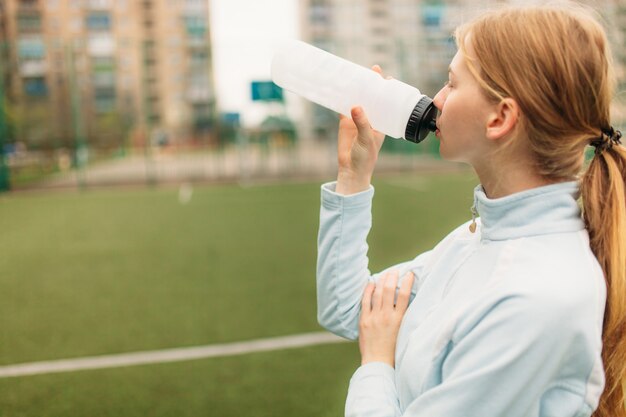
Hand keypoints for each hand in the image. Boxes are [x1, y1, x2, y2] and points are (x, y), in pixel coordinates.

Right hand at [335, 65, 386, 194]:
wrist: (351, 169)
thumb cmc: (366, 157)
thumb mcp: (367, 139)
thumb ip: (362, 123)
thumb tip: (355, 106)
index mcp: (383, 121)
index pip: (387, 101)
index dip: (387, 89)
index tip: (386, 77)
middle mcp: (371, 116)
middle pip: (372, 96)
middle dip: (372, 84)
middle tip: (372, 69)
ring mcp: (357, 118)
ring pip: (358, 99)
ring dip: (356, 88)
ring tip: (354, 74)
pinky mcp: (345, 121)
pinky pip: (343, 105)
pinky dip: (340, 97)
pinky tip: (338, 88)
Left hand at [359, 270, 413, 366]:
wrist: (378, 362)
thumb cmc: (393, 349)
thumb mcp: (403, 332)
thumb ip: (404, 317)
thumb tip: (406, 302)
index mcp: (399, 319)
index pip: (404, 295)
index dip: (407, 282)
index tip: (409, 274)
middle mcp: (386, 316)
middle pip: (389, 290)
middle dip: (392, 277)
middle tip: (395, 271)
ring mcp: (374, 317)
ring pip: (377, 293)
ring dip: (381, 281)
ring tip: (385, 274)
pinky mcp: (364, 320)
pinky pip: (365, 301)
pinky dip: (368, 290)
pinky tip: (371, 283)